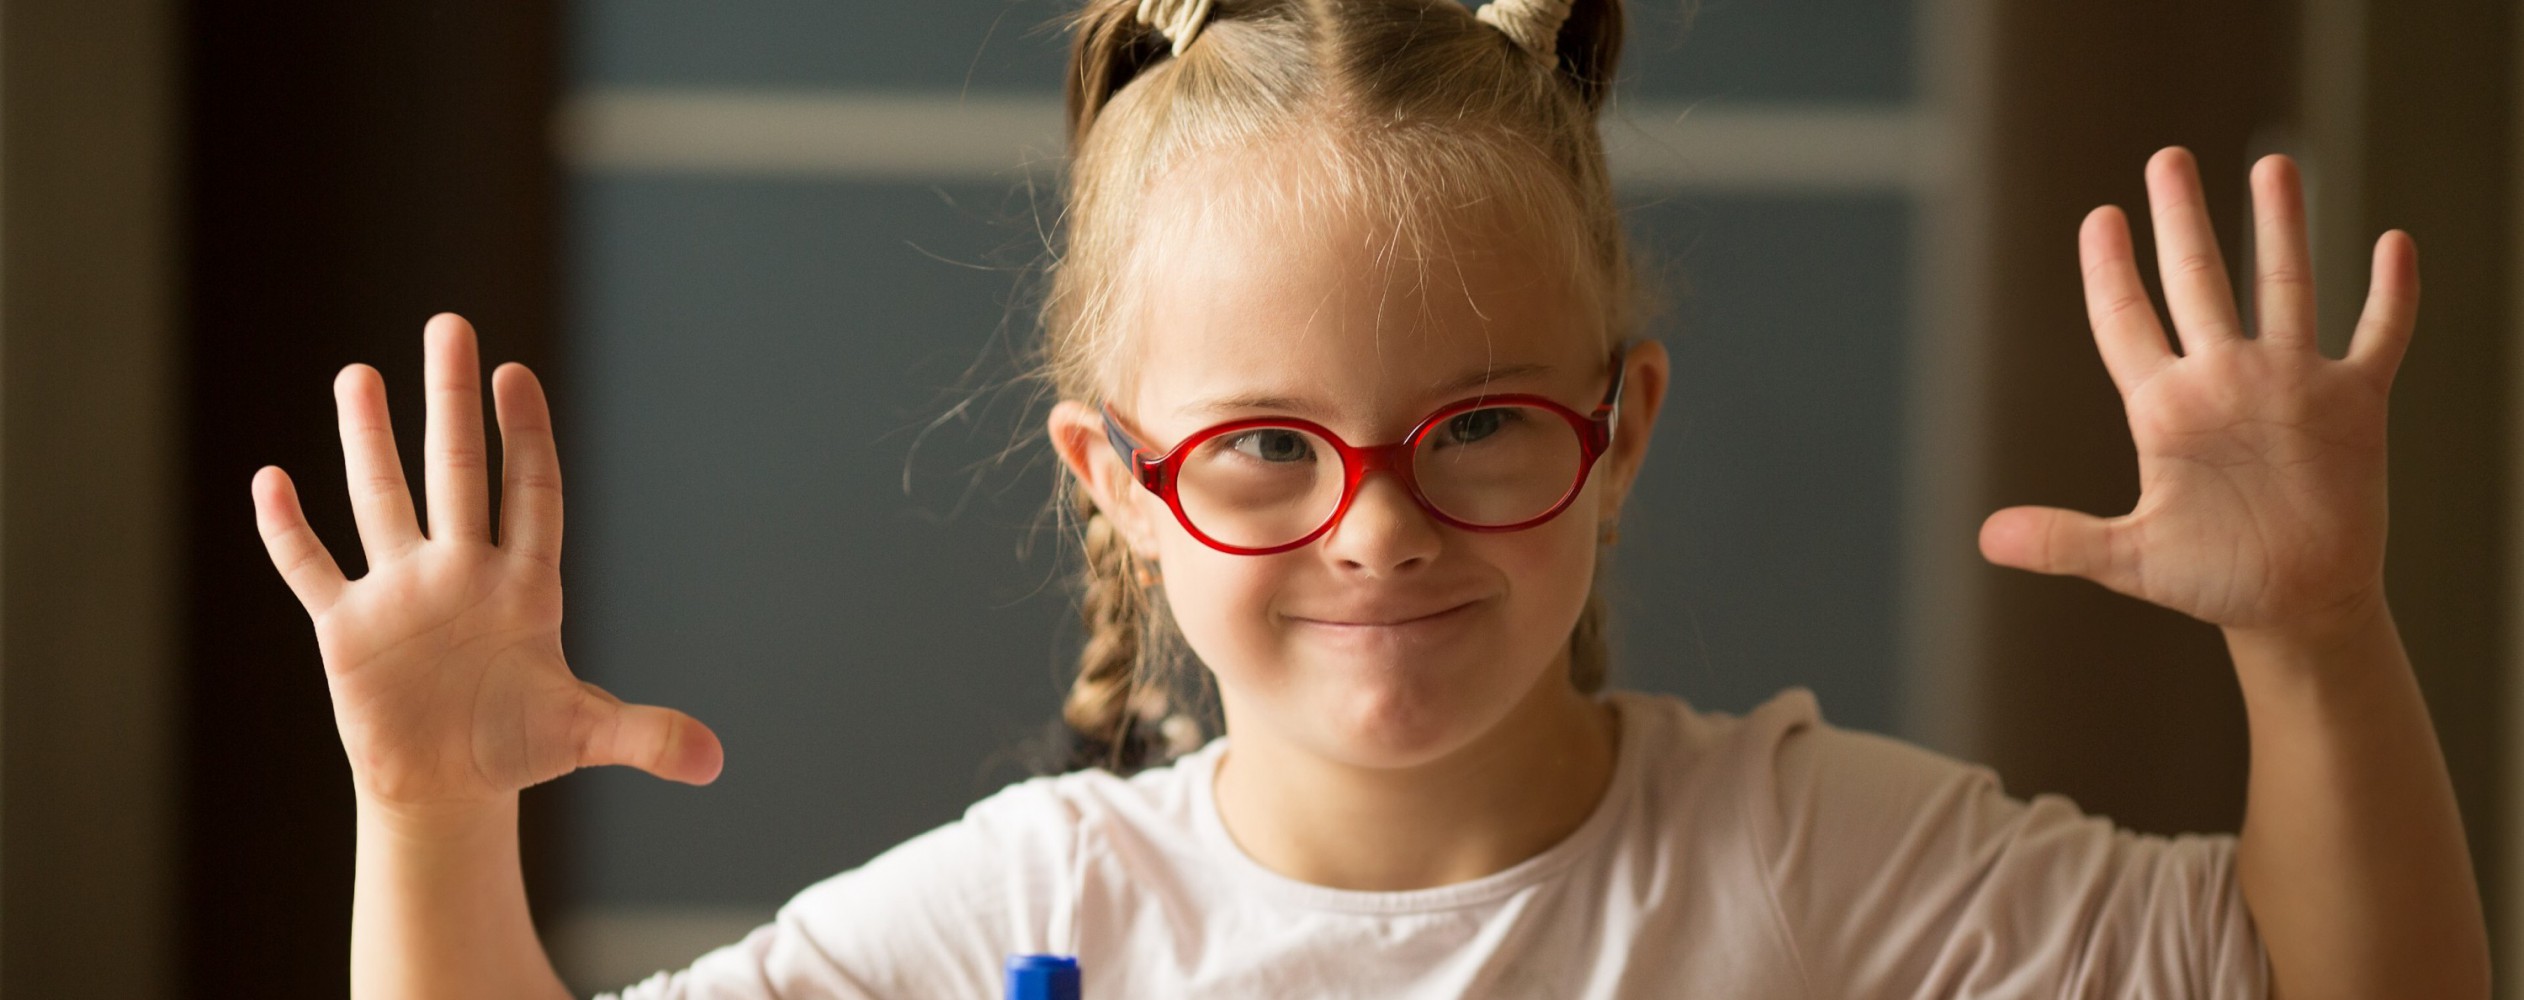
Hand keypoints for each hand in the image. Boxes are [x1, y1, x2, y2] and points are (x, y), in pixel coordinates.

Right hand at [253, 313, 720, 821]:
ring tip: (359, 373)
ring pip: (382, 499)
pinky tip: (271, 481)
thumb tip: (716, 762)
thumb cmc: (519, 745)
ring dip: (368, 440)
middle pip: (457, 470)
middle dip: (451, 401)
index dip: (526, 435)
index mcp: (522, 585)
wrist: (446, 786)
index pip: (528, 492)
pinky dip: (288, 532)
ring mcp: (400, 593)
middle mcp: (459, 571)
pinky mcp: (347, 629)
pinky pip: (312, 568)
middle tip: (449, 324)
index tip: (517, 374)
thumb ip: (647, 735)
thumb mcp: (585, 735)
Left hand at [1978, 148, 2415, 638]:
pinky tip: (2393, 243)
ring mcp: (2289, 385)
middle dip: (2183, 220)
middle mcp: (2224, 380)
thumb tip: (1987, 539)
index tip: (2099, 218)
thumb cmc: (2210, 579)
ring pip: (2286, 286)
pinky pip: (2378, 335)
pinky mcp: (2353, 404)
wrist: (2295, 604)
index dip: (2110, 271)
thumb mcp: (2132, 559)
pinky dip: (2390, 294)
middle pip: (2198, 282)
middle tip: (2166, 159)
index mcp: (2164, 408)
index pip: (2127, 321)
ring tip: (2273, 164)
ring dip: (2282, 227)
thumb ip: (2063, 540)